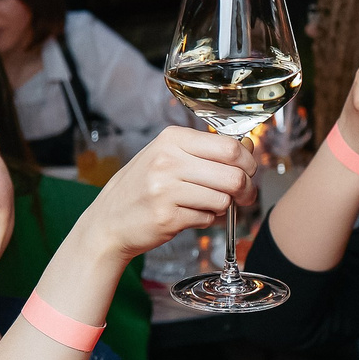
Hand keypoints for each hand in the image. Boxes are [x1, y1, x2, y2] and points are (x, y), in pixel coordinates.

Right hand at [79, 126, 255, 261]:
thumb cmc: (143, 187)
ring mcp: (165, 190)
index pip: (230, 146)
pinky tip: (191, 215)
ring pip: (223, 199)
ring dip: (224, 207)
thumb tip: (250, 148)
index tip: (249, 171)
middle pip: (233, 175)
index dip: (248, 162)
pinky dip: (206, 220)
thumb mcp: (169, 156)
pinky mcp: (167, 217)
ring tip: (209, 205)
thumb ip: (207, 151)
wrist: (108, 220)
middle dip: (246, 189)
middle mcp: (168, 161)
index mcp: (172, 139)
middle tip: (244, 196)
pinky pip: (207, 219)